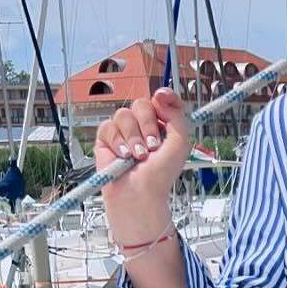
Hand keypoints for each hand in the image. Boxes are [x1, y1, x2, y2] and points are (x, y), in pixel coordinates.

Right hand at [94, 90, 191, 244]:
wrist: (140, 193)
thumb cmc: (160, 174)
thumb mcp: (180, 143)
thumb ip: (177, 116)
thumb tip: (160, 94)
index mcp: (162, 125)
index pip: (161, 100)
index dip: (162, 96)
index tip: (161, 97)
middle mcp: (143, 125)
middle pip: (142, 104)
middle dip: (148, 124)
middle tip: (153, 146)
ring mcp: (124, 131)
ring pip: (124, 114)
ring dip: (134, 137)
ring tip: (138, 156)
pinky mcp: (106, 138)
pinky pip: (108, 126)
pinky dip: (118, 142)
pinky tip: (123, 156)